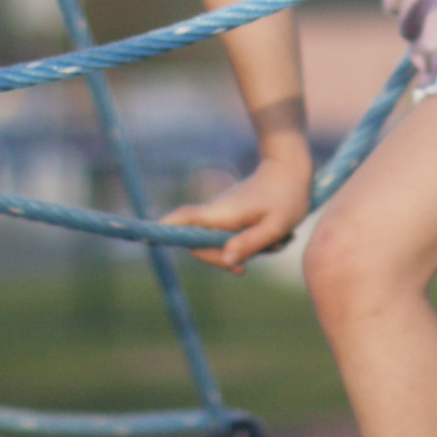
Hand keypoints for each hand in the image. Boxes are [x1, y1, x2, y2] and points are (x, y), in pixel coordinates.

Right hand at [164, 143, 314, 272]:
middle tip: (245, 267)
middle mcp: (216, 213)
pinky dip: (244, 245)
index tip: (145, 237)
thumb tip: (227, 260)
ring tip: (268, 245)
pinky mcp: (229, 216)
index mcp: (222, 214)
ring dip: (238, 252)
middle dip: (219, 260)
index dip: (165, 229)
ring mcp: (222, 214)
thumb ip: (251, 243)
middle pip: (200, 245)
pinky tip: (267, 242)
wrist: (291, 169)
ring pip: (216, 243)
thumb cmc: (287, 196)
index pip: (185, 220)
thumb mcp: (275, 226)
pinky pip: (228, 238)